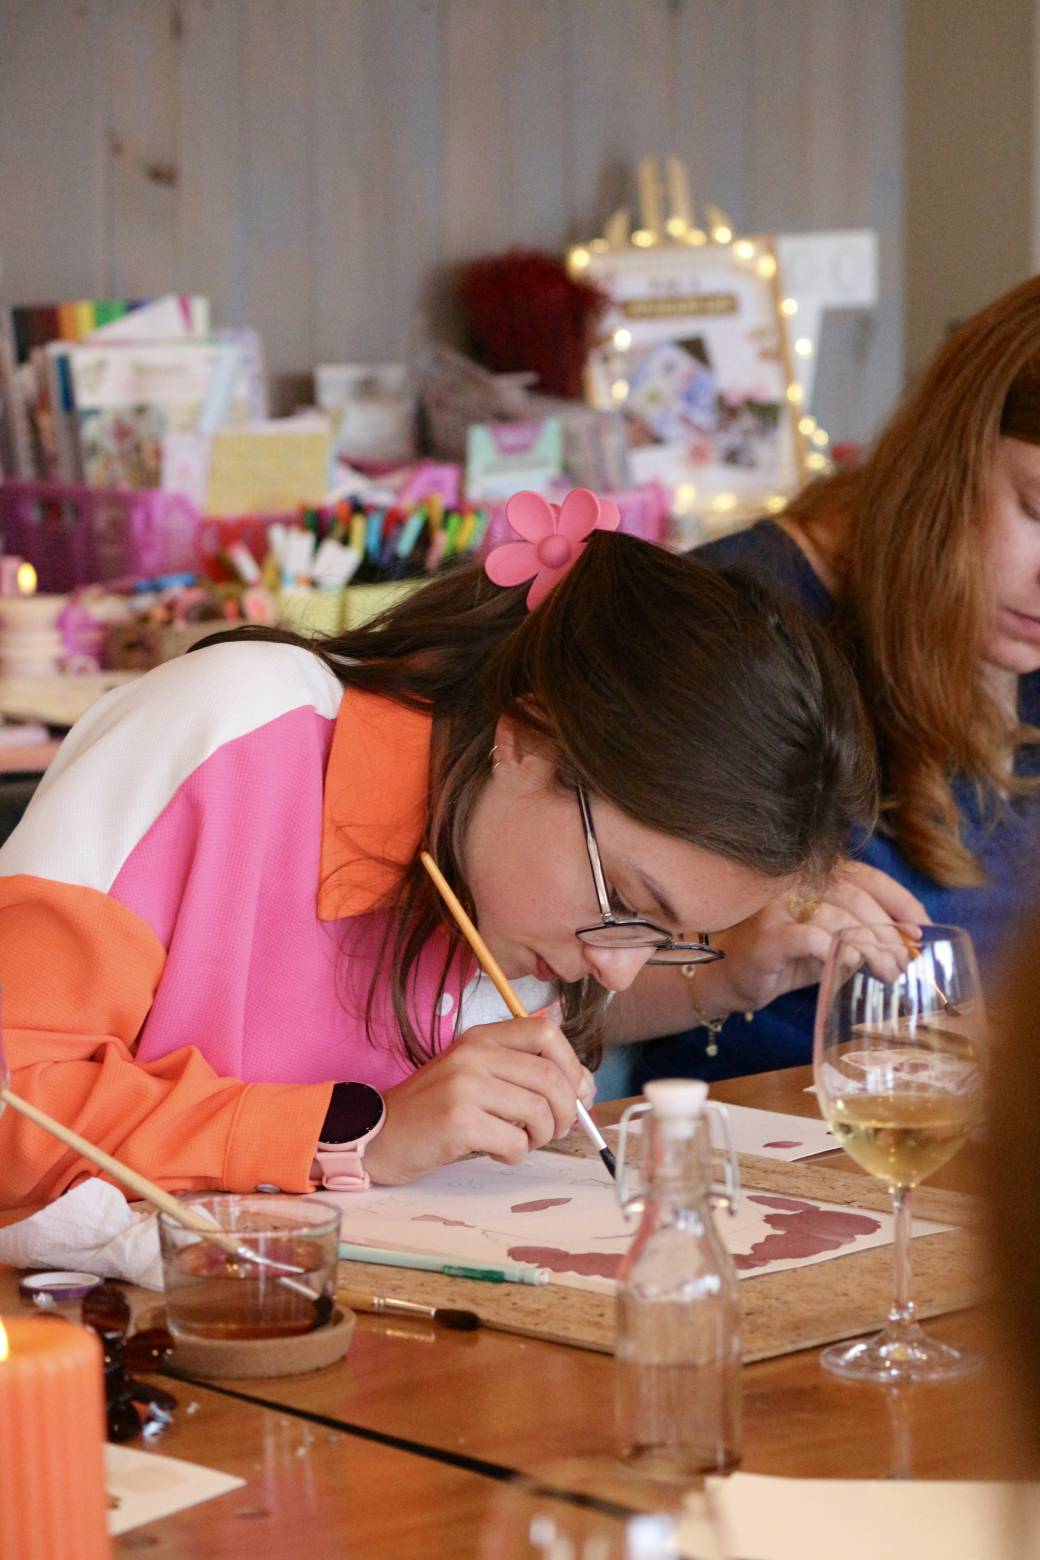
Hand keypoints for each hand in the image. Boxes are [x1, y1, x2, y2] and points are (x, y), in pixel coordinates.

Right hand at [362, 1017, 596, 1185]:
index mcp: (481, 1036)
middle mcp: (474, 1054)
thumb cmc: (434, 1109)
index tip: (578, 1093)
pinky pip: (515, 1141)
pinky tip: (498, 1153)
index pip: (545, 1033)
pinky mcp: (458, 1121)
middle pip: (550, 1077)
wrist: (380, 1133)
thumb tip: (582, 1089)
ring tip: (522, 1142)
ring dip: (541, 1136)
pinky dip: (516, 1154)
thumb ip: (520, 1072)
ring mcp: (465, 1086)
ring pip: (538, 1111)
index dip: (572, 1065)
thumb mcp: (474, 1073)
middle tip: (557, 1130)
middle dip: (567, 1111)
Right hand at [695, 860, 928, 1016]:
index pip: (866, 877)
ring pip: (836, 917)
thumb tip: (910, 939)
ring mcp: (777, 907)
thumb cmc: (784, 959)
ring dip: (871, 947)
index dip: (900, 900)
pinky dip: (836, 951)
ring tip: (888, 973)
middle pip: (855, 896)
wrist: (729, 979)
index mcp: (813, 877)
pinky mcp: (766, 936)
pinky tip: (850, 965)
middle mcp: (793, 883)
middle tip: (905, 961)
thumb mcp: (831, 942)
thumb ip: (862, 934)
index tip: (920, 929)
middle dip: (888, 930)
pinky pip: (809, 938)